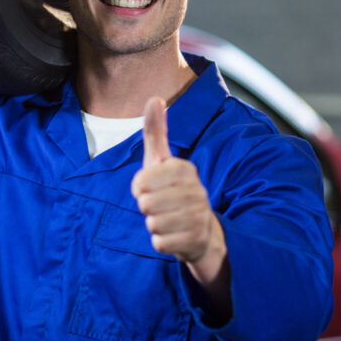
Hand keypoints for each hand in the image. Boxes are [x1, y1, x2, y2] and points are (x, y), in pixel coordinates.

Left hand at [132, 97, 228, 295]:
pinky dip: (161, 241)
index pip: (143, 180)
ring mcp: (198, 217)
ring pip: (152, 223)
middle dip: (146, 207)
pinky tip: (173, 235)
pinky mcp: (196, 241)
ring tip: (167, 219)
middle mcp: (196, 192)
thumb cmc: (173, 191)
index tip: (147, 187)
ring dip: (153, 224)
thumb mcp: (161, 160)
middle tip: (159, 205)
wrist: (201, 231)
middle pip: (145, 203)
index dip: (139, 186)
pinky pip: (160, 243)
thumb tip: (155, 98)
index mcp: (185, 169)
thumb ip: (156, 131)